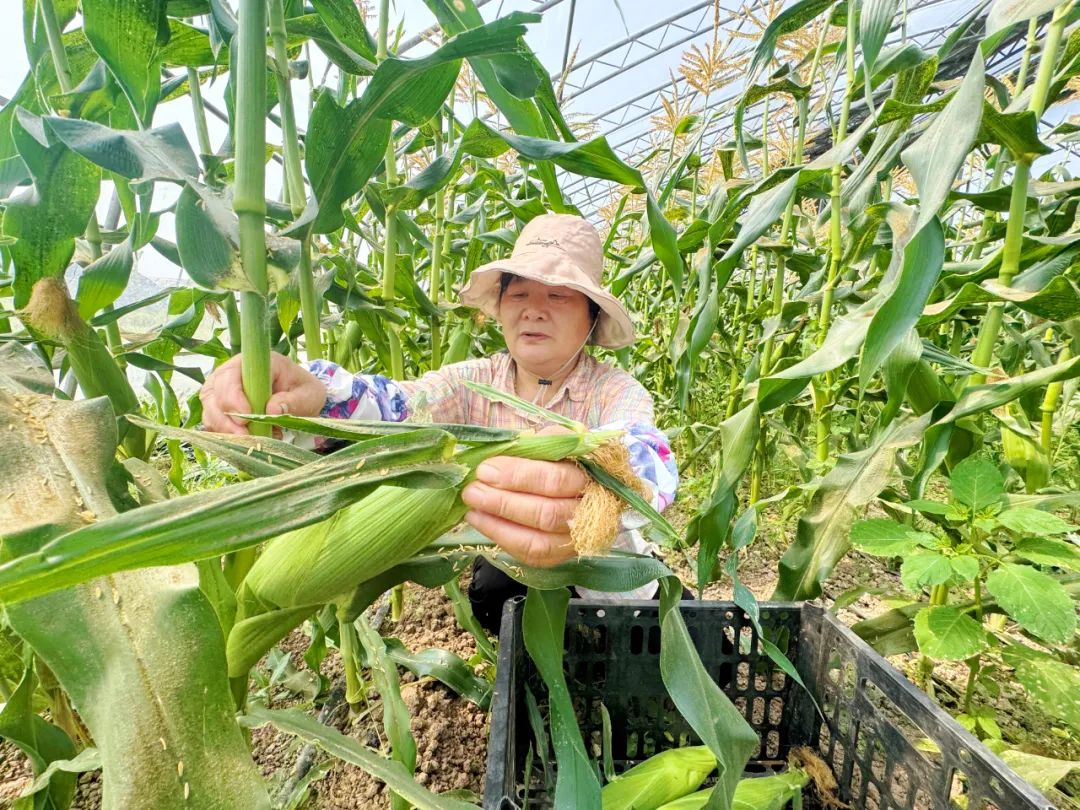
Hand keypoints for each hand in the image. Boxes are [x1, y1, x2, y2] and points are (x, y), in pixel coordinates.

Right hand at [199, 352, 325, 434]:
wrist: (302, 398)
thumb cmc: (304, 391)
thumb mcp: (309, 394)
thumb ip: (293, 401)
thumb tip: (272, 410)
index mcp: (253, 362)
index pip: (231, 375)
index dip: (233, 397)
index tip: (246, 417)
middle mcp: (232, 373)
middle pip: (213, 394)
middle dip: (226, 419)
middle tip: (245, 435)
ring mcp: (222, 391)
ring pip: (210, 411)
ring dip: (225, 429)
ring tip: (249, 440)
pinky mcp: (220, 408)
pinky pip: (213, 423)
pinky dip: (226, 435)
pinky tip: (246, 440)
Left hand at [461, 428, 588, 566]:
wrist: (586, 489)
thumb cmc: (566, 460)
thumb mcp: (557, 442)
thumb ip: (536, 445)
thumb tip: (500, 454)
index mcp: (592, 476)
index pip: (554, 480)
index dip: (517, 476)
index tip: (485, 470)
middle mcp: (590, 511)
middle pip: (547, 513)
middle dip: (504, 503)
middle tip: (472, 492)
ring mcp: (578, 537)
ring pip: (540, 541)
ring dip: (500, 526)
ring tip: (472, 510)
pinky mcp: (563, 554)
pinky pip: (533, 555)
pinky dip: (505, 540)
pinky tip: (483, 523)